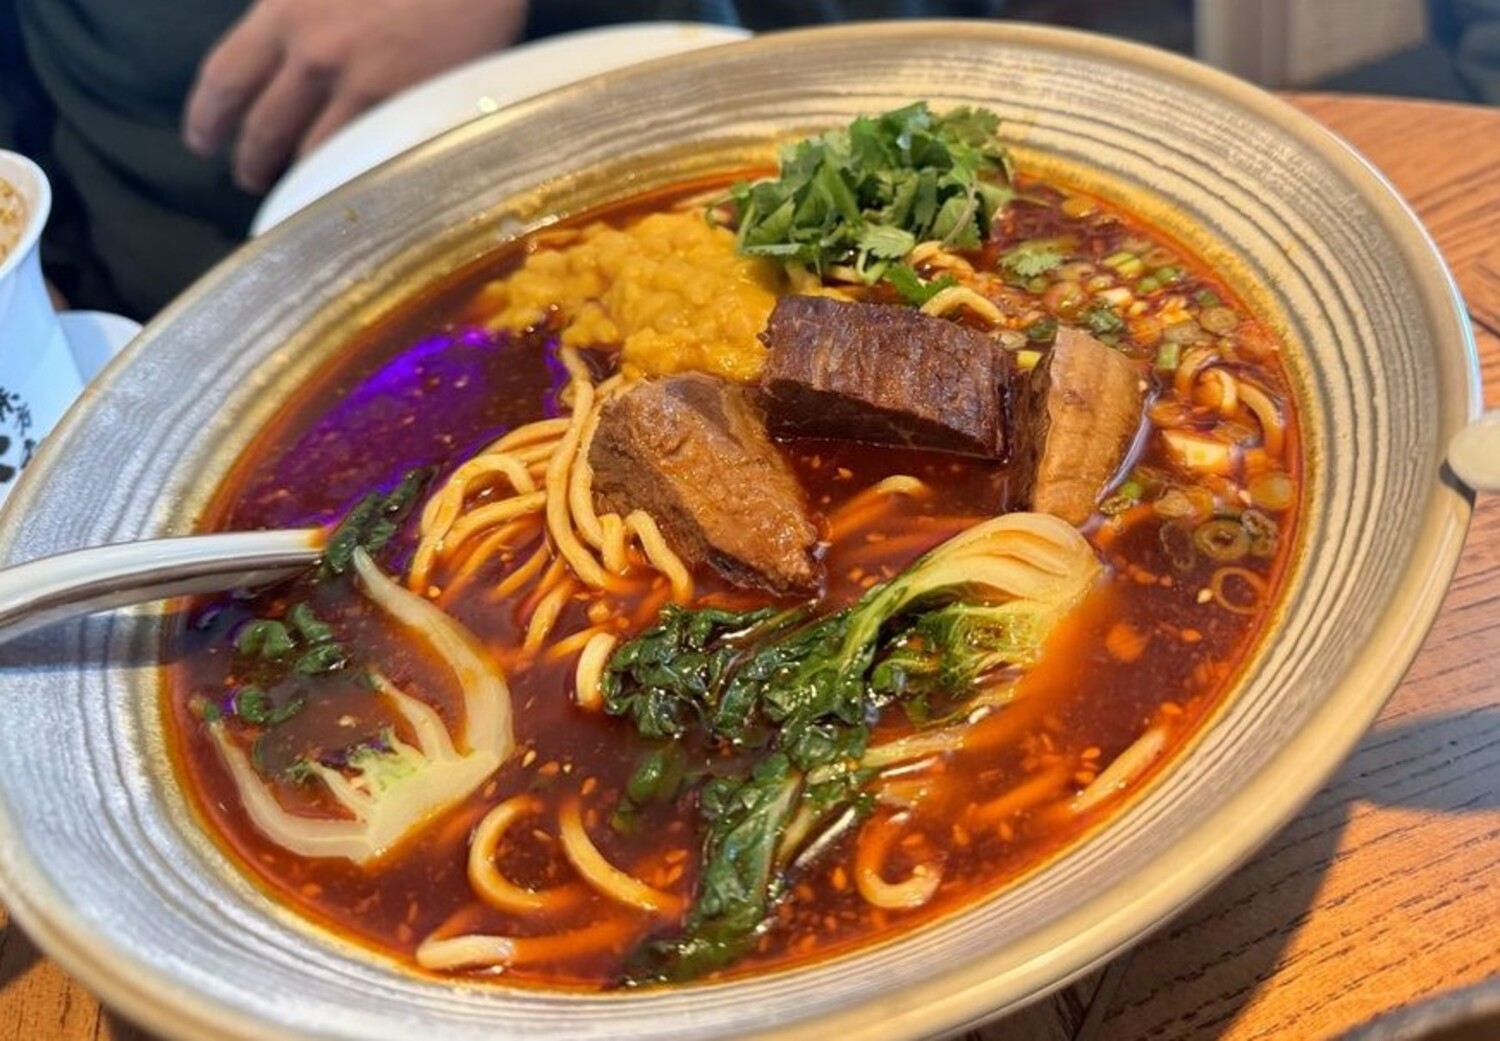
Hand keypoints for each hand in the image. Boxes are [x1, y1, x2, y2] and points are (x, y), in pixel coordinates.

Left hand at [184, 0, 527, 193]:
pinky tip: (344, 189)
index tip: (201, 141)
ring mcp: (360, 86)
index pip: (224, 77)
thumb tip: (271, 56)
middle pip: (260, 128)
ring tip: (300, 192)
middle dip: (249, 162)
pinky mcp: (402, 112)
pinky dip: (345, 182)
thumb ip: (292, 11)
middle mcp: (312, 51)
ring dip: (296, 183)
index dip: (206, 117)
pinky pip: (361, 164)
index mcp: (284, 10)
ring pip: (307, 156)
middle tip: (250, 178)